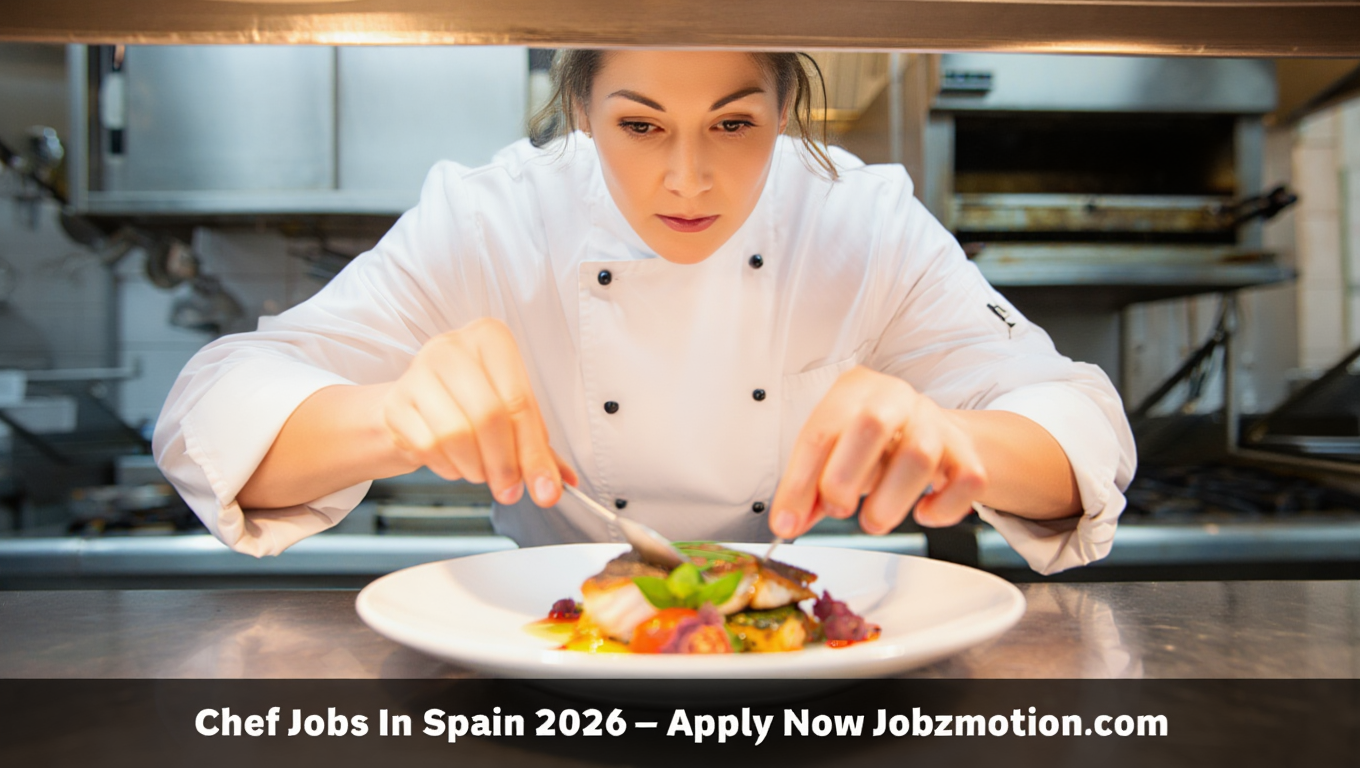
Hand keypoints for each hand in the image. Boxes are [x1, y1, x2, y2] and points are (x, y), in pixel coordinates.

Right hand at [379, 317, 576, 506]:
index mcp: (491, 338)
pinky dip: (448, 467)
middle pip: (489, 416)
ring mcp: (418, 371)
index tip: (545, 488)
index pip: (519, 401)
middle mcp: (453, 346)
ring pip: (457, 433)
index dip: (534, 452)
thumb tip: (558, 481)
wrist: (412, 406)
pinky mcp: (396, 401)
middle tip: (510, 489)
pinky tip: (453, 462)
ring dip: (474, 467)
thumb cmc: (468, 403)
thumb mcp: (510, 416)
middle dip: (505, 464)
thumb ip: (536, 447)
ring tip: (479, 470)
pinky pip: (429, 446)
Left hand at [770, 366, 987, 538]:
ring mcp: (934, 422)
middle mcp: (896, 398)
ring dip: (890, 500)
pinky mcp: (966, 451)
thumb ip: (809, 487)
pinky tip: (923, 513)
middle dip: (845, 476)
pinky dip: (943, 506)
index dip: (799, 482)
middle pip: (871, 426)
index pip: (821, 432)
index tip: (787, 522)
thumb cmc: (874, 445)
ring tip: (873, 521)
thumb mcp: (834, 455)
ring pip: (919, 456)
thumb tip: (787, 522)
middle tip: (837, 511)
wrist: (936, 432)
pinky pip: (965, 479)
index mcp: (854, 390)